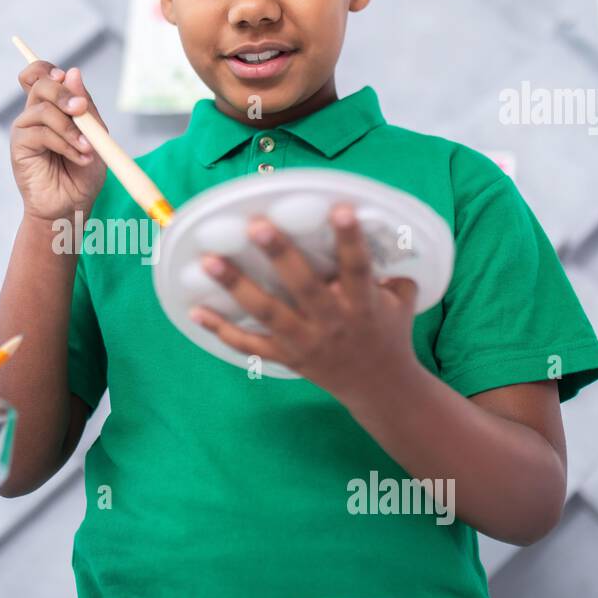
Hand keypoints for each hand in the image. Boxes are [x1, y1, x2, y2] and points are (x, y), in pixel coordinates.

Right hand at [10, 62, 107, 223]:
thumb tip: (72, 72)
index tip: (65, 77)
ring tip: (87, 148)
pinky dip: (65, 143)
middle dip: (63, 93)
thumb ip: (85, 106)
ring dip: (70, 127)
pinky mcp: (20, 146)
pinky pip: (41, 133)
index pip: (39, 73)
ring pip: (42, 108)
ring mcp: (26, 129)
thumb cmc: (83, 173)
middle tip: (81, 109)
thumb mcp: (94, 134)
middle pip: (39, 83)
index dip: (47, 68)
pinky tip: (79, 157)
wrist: (72, 206)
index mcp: (52, 107)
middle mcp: (35, 114)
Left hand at [188, 203, 419, 403]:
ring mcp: (305, 342)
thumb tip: (388, 230)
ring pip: (268, 313)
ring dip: (237, 286)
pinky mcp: (286, 357)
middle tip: (256, 225)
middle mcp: (332, 323)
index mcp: (363, 306)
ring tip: (211, 261)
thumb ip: (393, 271)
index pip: (358, 269)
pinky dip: (221, 330)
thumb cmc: (389, 334)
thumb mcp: (401, 303)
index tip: (339, 209)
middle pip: (304, 288)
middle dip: (280, 256)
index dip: (349, 240)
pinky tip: (196, 311)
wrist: (379, 388)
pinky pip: (250, 345)